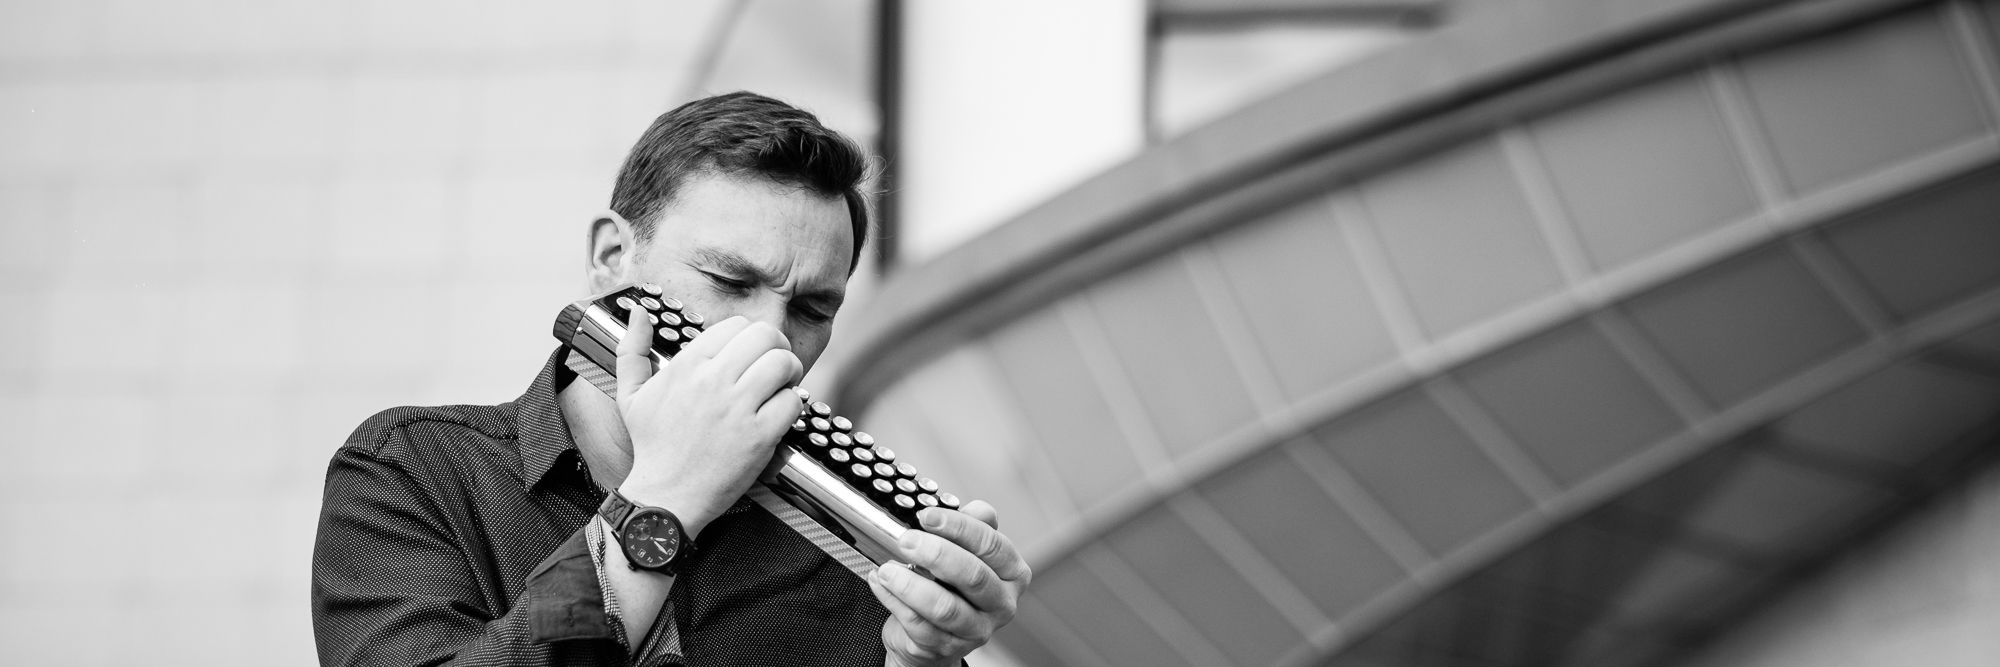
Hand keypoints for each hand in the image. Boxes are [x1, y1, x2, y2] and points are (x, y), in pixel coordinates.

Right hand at [614, 310, 803, 535]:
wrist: (665, 496)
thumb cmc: (652, 446)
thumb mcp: (631, 394)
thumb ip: (632, 349)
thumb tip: (637, 312)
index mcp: (687, 366)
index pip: (736, 325)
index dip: (749, 337)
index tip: (749, 355)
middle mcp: (713, 381)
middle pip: (766, 335)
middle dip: (777, 346)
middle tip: (773, 365)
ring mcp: (737, 408)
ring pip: (784, 363)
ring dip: (790, 371)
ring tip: (781, 386)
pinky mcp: (759, 436)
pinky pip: (792, 401)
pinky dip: (792, 405)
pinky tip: (779, 415)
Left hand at [869, 502, 1030, 666]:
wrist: (934, 634)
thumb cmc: (951, 586)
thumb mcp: (966, 551)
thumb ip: (972, 527)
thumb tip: (975, 508)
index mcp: (1012, 573)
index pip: (991, 545)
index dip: (958, 526)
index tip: (927, 516)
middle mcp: (1001, 604)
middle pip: (973, 576)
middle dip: (936, 554)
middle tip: (905, 540)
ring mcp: (976, 631)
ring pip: (945, 608)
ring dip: (910, 584)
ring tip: (887, 568)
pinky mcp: (946, 648)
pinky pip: (918, 625)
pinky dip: (894, 601)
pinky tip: (881, 583)